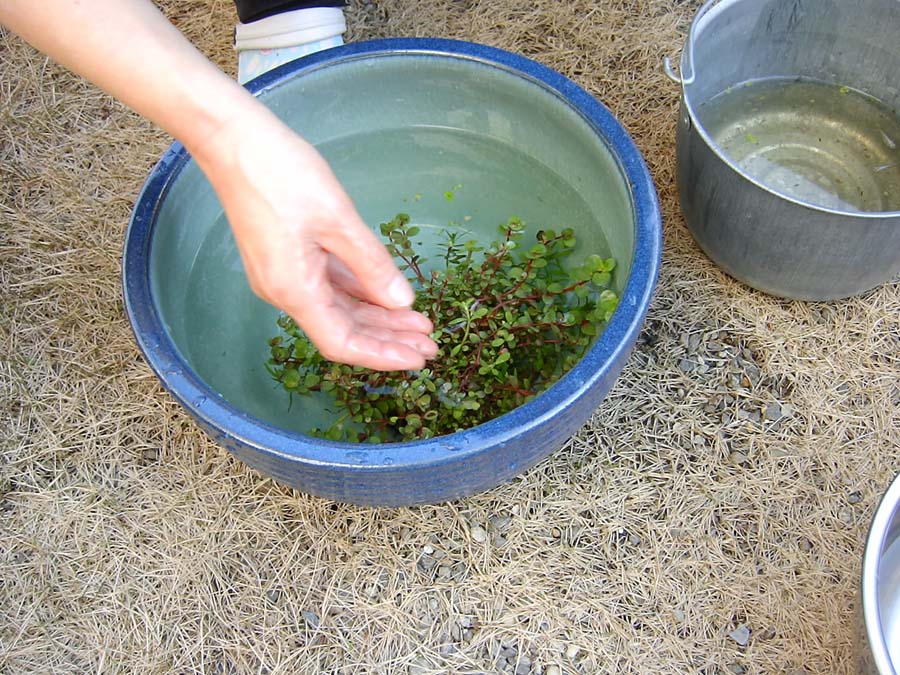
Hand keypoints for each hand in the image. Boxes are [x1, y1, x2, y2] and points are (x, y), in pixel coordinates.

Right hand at [195, 105, 437, 370]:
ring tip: (419, 324)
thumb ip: (372, 266)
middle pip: (343, 329)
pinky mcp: (286, 257)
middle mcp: (286, 292)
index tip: (418, 359)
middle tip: (430, 345)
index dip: (382, 355)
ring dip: (378, 317)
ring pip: (338, 309)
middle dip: (388, 339)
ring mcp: (284, 275)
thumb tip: (402, 303)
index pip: (343, 342)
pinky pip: (328, 286)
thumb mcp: (338, 220)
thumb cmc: (283, 175)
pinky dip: (359, 293)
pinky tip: (388, 296)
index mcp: (294, 290)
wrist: (234, 142)